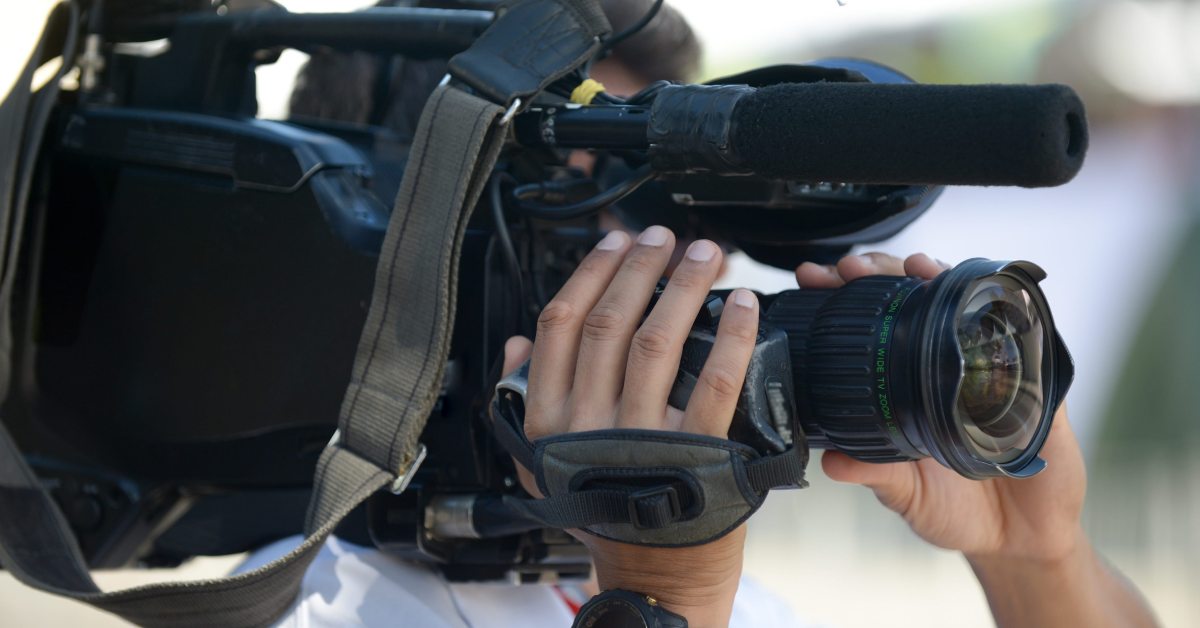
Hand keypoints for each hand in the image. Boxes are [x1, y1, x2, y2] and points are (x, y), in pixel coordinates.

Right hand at [500, 226, 758, 626]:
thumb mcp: (545, 465)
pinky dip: (730, 336)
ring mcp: (641, 438)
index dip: (589, 275)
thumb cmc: (605, 518)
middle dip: (640, 267)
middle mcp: (589, 424)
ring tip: (706, 255)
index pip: (560, 326)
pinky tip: (744, 305)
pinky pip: (713, 382)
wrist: (652, 580)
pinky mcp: (695, 454)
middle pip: (610, 323)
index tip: (613, 243)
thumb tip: (518, 343)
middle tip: (665, 237)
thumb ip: (525, 401)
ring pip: (657, 341)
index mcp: (550, 420)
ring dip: (683, 287)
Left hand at [795, 253, 1086, 562]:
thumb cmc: (955, 511)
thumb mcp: (905, 493)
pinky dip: (1003, 306)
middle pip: (909, 297)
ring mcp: (989, 365)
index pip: (869, 323)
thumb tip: (829, 462)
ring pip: (961, 301)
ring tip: (911, 265)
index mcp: (905, 384)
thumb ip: (872, 473)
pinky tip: (982, 291)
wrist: (1019, 541)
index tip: (811, 281)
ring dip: (935, 275)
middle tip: (848, 268)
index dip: (842, 297)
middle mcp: (943, 365)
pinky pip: (1021, 332)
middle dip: (877, 271)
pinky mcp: (1035, 379)